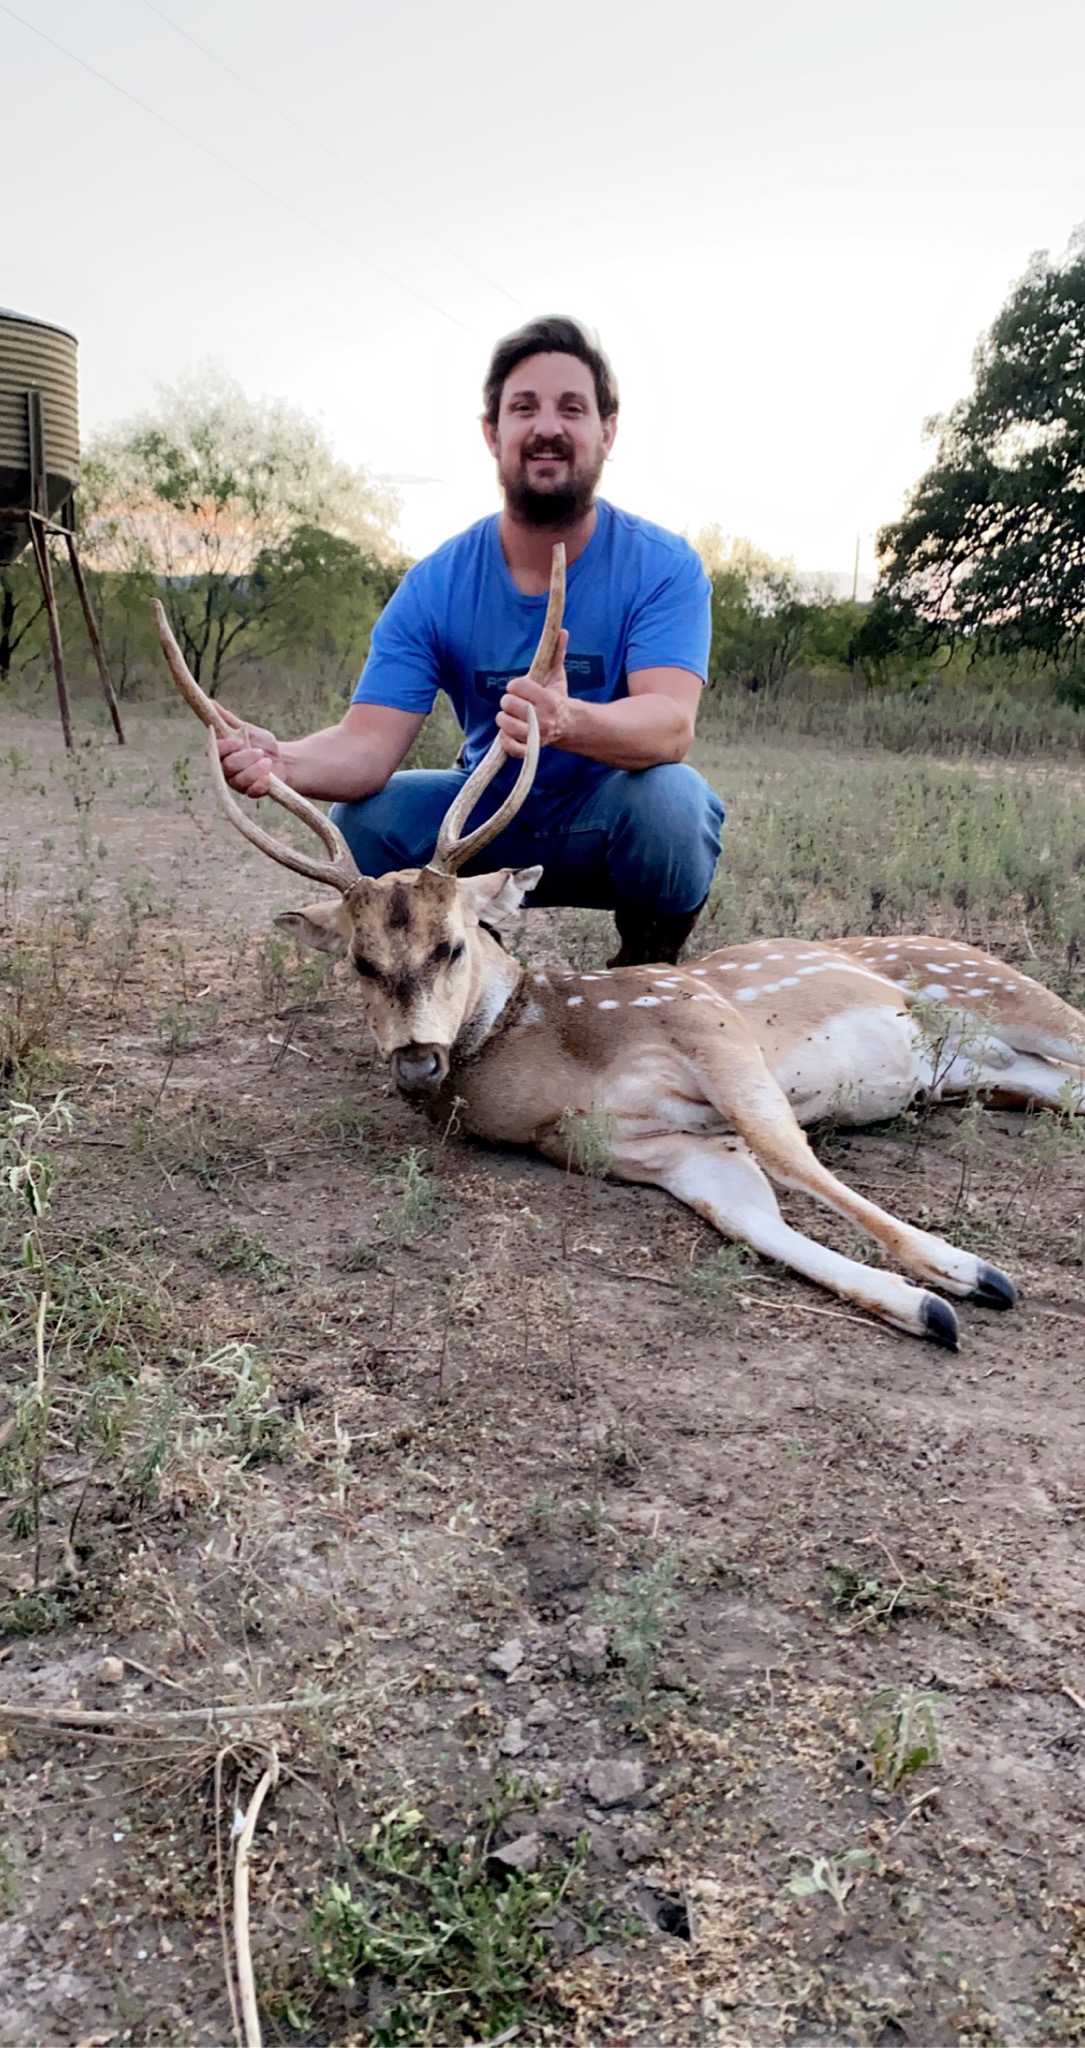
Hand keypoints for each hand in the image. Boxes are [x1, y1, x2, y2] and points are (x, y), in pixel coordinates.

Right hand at [216, 714, 281, 798]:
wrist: (282, 760)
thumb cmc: (260, 743)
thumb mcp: (246, 728)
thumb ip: (227, 718)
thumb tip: (211, 702)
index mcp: (222, 753)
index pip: (214, 751)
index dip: (226, 747)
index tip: (239, 741)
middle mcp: (226, 770)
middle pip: (228, 766)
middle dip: (246, 758)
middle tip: (259, 752)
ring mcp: (238, 783)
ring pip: (240, 780)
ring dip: (257, 769)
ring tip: (267, 761)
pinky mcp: (251, 792)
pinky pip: (252, 792)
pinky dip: (261, 783)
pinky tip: (269, 777)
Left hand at [496, 629, 569, 755]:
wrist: (568, 726)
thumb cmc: (558, 697)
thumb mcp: (557, 675)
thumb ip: (557, 653)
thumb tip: (561, 630)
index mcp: (548, 699)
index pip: (517, 686)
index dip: (516, 685)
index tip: (521, 688)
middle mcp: (542, 719)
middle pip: (507, 703)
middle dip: (509, 701)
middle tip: (517, 703)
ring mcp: (535, 736)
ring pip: (504, 723)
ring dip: (504, 719)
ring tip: (513, 717)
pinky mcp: (529, 750)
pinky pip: (510, 747)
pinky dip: (506, 740)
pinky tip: (509, 732)